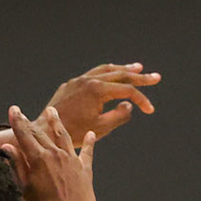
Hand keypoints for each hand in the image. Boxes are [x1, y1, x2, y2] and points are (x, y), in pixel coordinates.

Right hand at [0, 104, 93, 200]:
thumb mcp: (25, 188)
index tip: (13, 109)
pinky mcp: (85, 169)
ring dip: (56, 123)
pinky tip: (91, 134)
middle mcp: (55, 154)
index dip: (18, 121)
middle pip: (41, 134)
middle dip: (31, 122)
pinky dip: (89, 143)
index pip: (24, 135)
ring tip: (52, 111)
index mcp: (38, 159)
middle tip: (24, 112)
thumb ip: (18, 165)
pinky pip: (87, 152)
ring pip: (63, 136)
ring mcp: (71, 160)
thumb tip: (8, 148)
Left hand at [44, 61, 158, 141]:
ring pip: (105, 70)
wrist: (45, 130)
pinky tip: (111, 74)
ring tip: (137, 68)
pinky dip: (106, 73)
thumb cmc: (73, 132)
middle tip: (155, 77)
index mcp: (97, 90)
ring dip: (123, 69)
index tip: (150, 110)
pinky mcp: (70, 85)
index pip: (127, 90)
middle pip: (119, 74)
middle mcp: (88, 80)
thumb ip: (119, 115)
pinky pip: (92, 74)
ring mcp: (78, 81)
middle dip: (139, 77)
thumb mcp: (101, 128)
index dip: (141, 99)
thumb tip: (128, 105)